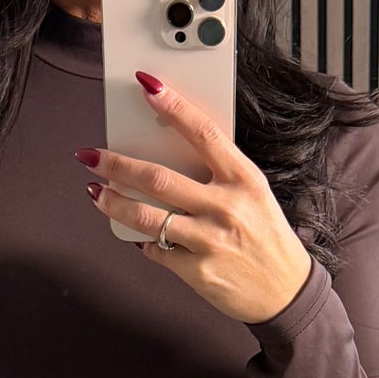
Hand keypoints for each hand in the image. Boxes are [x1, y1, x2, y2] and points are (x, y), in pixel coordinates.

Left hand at [78, 75, 316, 325]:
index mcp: (244, 179)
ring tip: (96, 193)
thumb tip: (166, 153)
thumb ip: (217, 173)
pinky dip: (141, 240)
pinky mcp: (197, 271)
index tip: (147, 85)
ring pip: (145, 217)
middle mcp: (226, 207)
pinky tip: (134, 233)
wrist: (287, 291)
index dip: (173, 106)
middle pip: (158, 178)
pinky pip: (155, 250)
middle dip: (116, 164)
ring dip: (112, 203)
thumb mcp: (253, 194)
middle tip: (91, 155)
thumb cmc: (266, 236)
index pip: (203, 133)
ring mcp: (210, 241)